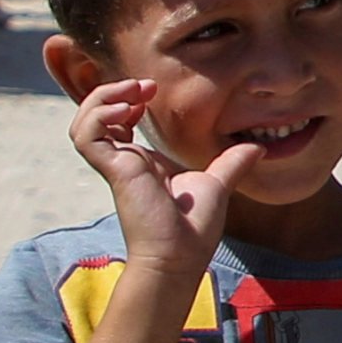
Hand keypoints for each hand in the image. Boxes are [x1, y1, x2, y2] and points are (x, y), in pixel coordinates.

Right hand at [67, 80, 258, 279]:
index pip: (119, 121)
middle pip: (96, 117)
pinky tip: (126, 110)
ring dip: (103, 99)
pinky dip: (99, 116)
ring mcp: (116, 165)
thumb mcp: (217, 184)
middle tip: (143, 86)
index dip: (128, 99)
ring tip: (133, 93)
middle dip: (113, 92)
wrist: (180, 255)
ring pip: (84, 123)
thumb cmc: (193, 229)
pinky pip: (86, 136)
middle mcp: (125, 160)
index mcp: (143, 161)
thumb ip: (232, 163)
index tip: (152, 91)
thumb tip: (257, 147)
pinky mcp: (114, 170)